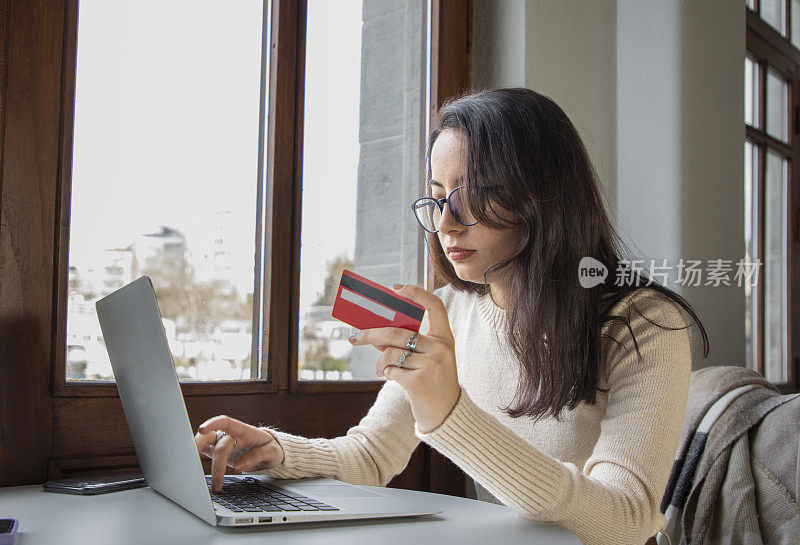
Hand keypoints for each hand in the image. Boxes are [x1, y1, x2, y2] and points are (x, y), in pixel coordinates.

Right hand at [194, 415, 284, 491]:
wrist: (269, 453)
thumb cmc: (270, 449)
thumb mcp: (272, 452)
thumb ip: (257, 456)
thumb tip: (238, 464)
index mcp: (244, 431)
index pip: (226, 422)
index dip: (213, 423)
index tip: (202, 429)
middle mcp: (231, 435)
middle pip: (213, 439)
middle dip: (203, 450)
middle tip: (199, 466)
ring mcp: (223, 444)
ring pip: (205, 444)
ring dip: (196, 453)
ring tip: (193, 470)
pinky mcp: (219, 453)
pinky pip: (206, 453)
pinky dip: (197, 458)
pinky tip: (193, 467)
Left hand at [349, 284, 460, 433]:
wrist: (448, 415)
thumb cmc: (433, 382)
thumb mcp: (429, 359)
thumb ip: (408, 344)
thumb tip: (375, 333)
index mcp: (445, 338)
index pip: (435, 306)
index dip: (417, 293)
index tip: (396, 289)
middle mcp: (441, 348)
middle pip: (398, 332)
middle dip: (371, 334)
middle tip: (355, 337)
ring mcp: (431, 364)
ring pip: (391, 353)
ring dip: (380, 362)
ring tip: (381, 369)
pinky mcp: (419, 382)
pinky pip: (390, 370)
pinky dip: (386, 374)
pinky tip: (394, 379)